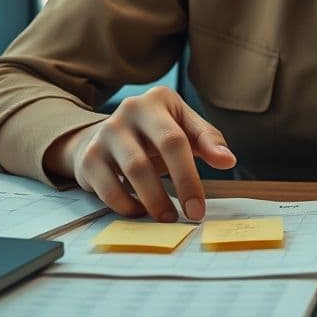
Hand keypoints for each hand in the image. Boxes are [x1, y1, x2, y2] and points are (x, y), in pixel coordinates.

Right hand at [61, 86, 235, 221]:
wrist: (102, 136)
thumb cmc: (153, 134)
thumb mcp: (183, 126)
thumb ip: (208, 140)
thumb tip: (228, 160)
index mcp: (158, 99)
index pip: (178, 138)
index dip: (190, 175)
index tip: (200, 207)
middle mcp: (130, 110)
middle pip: (160, 150)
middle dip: (180, 186)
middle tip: (190, 216)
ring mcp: (106, 132)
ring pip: (134, 170)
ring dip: (154, 200)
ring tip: (167, 217)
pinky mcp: (89, 157)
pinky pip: (108, 189)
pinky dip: (126, 206)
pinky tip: (140, 211)